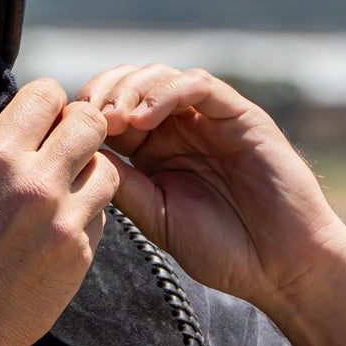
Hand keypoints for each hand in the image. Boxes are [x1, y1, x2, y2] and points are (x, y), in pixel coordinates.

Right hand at [0, 79, 118, 345]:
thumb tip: (22, 128)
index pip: (47, 93)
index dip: (48, 105)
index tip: (42, 123)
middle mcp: (33, 182)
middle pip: (91, 122)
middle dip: (80, 131)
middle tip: (64, 152)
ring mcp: (63, 220)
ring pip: (108, 169)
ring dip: (90, 175)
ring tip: (64, 194)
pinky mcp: (80, 254)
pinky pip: (101, 216)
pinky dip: (86, 217)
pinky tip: (57, 233)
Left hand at [75, 64, 345, 311]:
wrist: (282, 267)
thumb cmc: (222, 250)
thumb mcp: (155, 217)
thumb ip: (120, 183)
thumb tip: (75, 153)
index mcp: (151, 152)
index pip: (108, 114)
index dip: (83, 114)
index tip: (63, 132)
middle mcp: (177, 129)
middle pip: (129, 85)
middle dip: (100, 93)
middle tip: (86, 117)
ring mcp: (208, 120)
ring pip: (160, 77)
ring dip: (129, 89)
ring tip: (113, 118)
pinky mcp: (240, 116)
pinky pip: (200, 86)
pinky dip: (167, 92)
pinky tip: (143, 117)